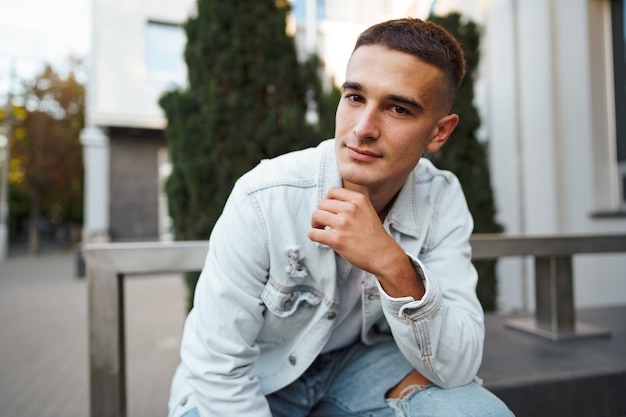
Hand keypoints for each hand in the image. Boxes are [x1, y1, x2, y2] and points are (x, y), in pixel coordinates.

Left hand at [308, 188, 423, 297]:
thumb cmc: (373, 235)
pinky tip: (320, 238)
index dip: (327, 200)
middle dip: (320, 213)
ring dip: (315, 224)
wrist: (384, 256)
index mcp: (359, 199)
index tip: (329, 210)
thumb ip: (351, 204)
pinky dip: (313, 235)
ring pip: (316, 216)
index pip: (332, 191)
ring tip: (321, 230)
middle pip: (322, 204)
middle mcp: (351, 208)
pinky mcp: (337, 239)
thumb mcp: (367, 210)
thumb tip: (327, 202)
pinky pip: (313, 233)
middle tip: (324, 223)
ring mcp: (344, 223)